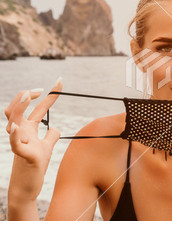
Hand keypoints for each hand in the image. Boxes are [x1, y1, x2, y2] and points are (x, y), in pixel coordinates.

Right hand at [4, 79, 61, 200]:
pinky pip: (14, 144)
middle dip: (25, 96)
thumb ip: (50, 136)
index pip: (38, 108)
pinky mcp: (22, 156)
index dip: (50, 95)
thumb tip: (55, 127)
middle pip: (16, 109)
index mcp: (28, 129)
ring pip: (13, 121)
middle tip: (40, 90)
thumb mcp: (46, 147)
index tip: (60, 81)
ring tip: (27, 95)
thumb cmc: (34, 166)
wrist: (26, 187)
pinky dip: (14, 135)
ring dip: (19, 107)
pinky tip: (16, 128)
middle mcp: (21, 133)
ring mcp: (20, 143)